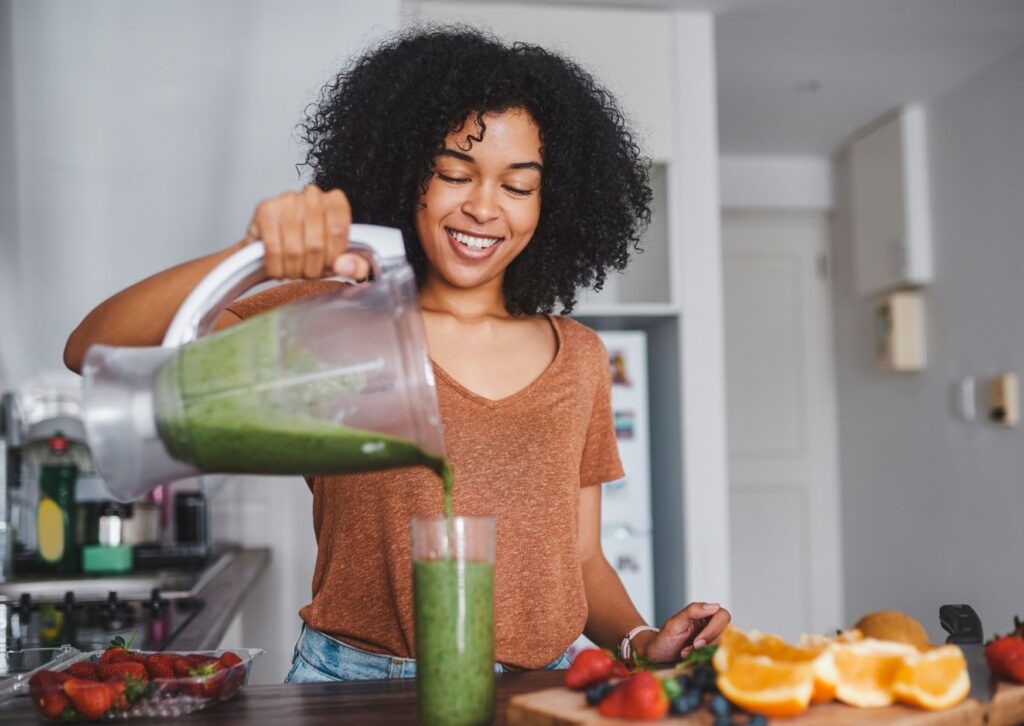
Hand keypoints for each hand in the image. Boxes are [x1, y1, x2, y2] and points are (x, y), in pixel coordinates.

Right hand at [242, 184, 370, 279]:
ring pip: (294, 249)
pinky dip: (277, 267)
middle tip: (308, 273)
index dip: (332, 257)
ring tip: (295, 272)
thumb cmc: (313, 248)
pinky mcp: (265, 210)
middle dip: (312, 268)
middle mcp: (312, 195)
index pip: (338, 230)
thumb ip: (356, 266)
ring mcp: (287, 200)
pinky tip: (280, 269)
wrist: (278, 244)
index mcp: (336, 202)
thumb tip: (345, 266)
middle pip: (316, 244)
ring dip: (294, 270)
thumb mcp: (343, 259)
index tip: (327, 267)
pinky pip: (273, 249)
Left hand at [637, 602, 730, 663]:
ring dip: (703, 653)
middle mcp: (711, 625)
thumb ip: (693, 611)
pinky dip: (703, 660)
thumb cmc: (665, 637)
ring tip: (685, 653)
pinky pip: (717, 657)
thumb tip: (714, 606)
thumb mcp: (675, 622)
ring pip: (721, 646)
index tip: (697, 642)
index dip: (713, 629)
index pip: (723, 616)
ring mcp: (713, 640)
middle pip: (725, 632)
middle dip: (708, 644)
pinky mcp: (712, 653)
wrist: (658, 656)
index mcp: (704, 613)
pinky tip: (690, 658)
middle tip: (690, 649)